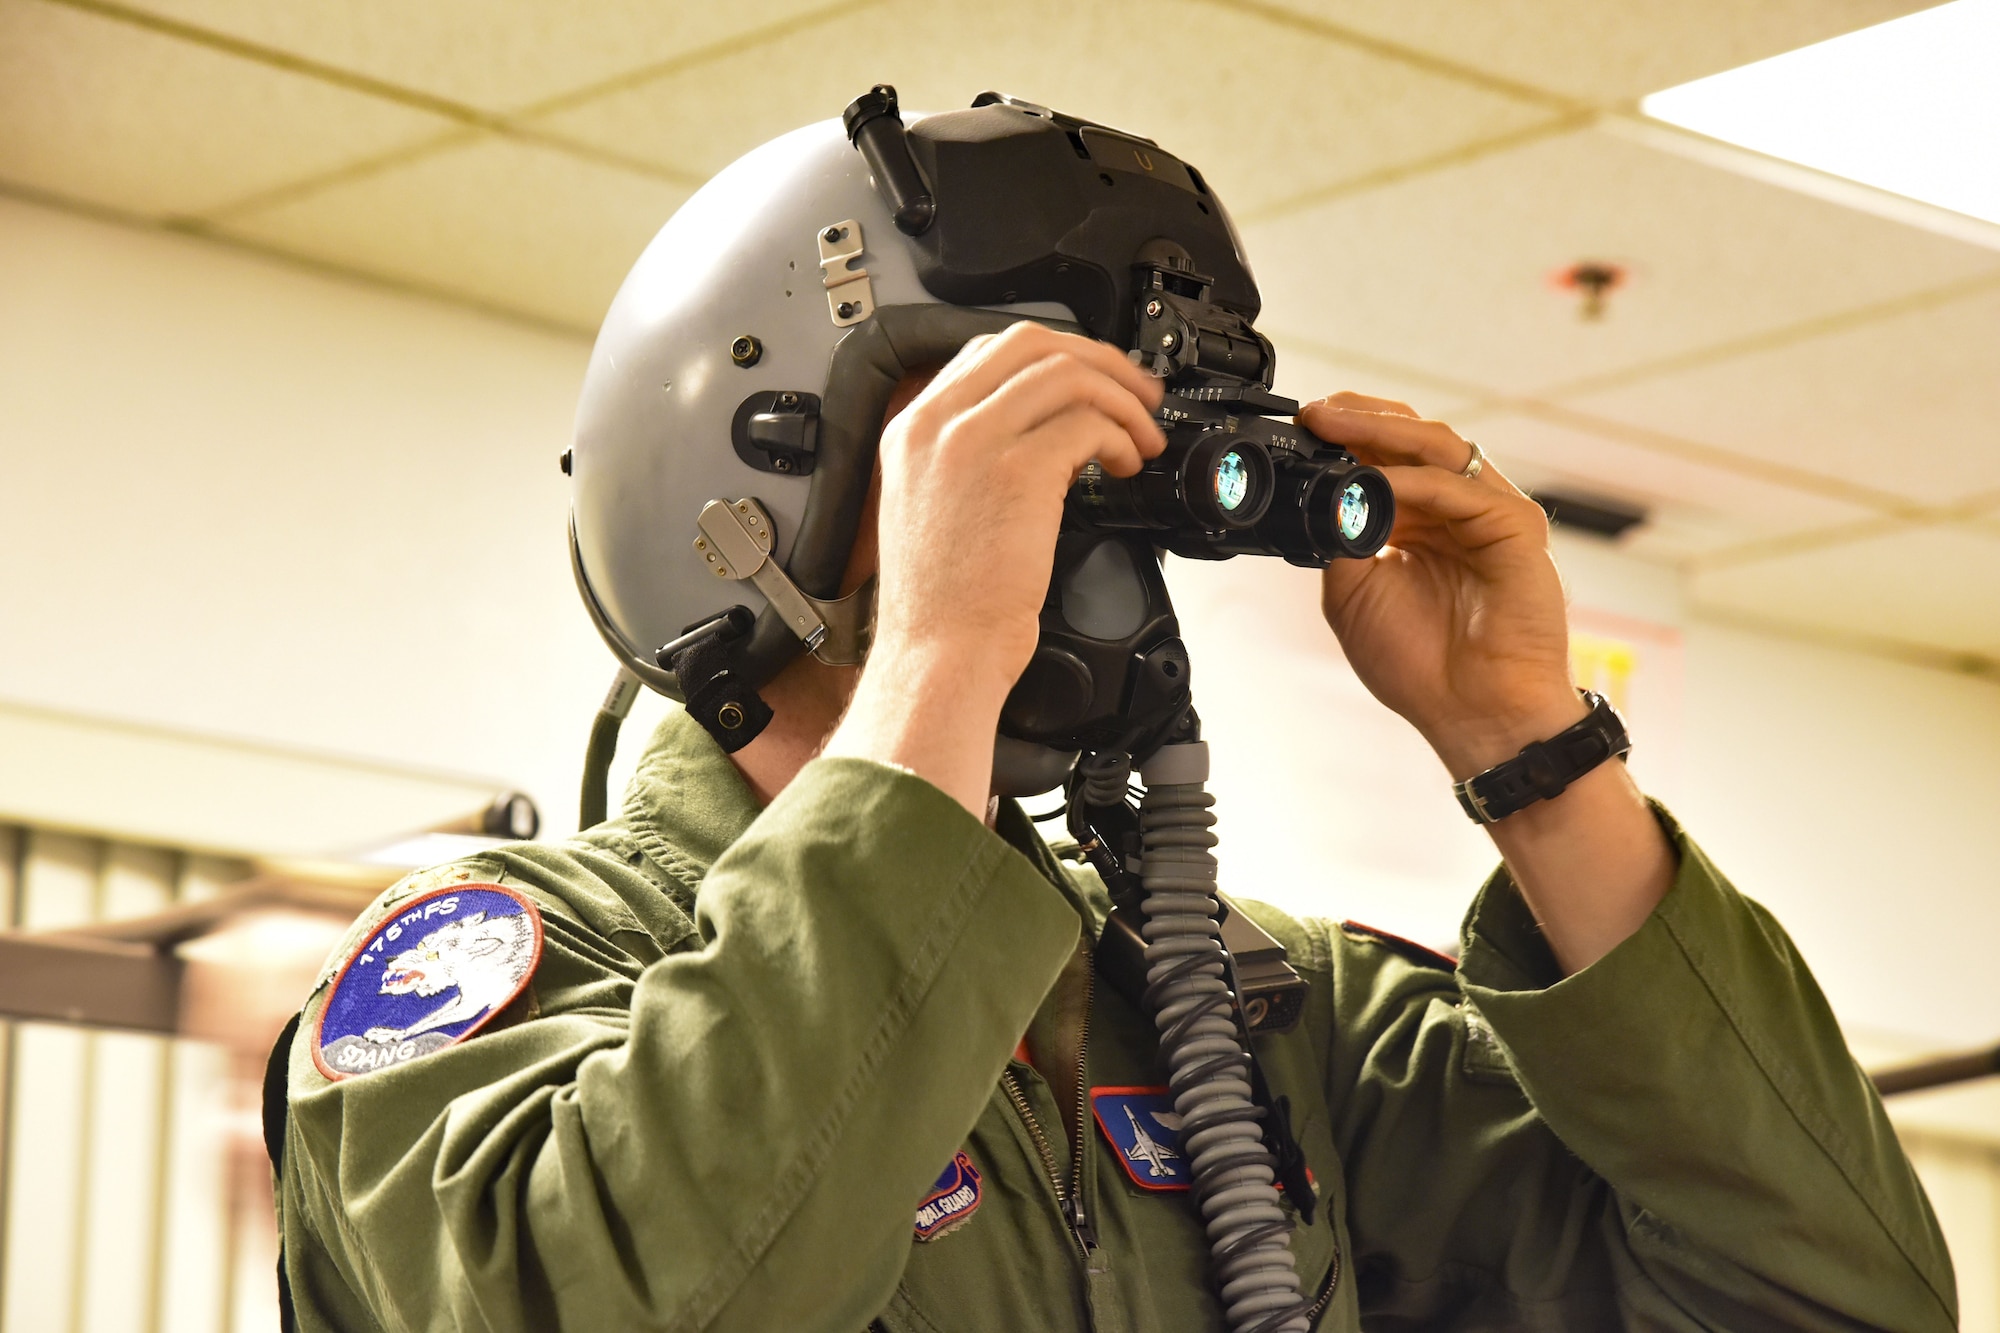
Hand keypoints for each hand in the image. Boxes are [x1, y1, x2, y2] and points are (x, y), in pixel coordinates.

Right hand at [827, 323, 1164, 815]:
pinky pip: (1086, 424)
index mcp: (913, 427)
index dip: (1054, 354)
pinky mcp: (1018, 472)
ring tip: (1141, 436)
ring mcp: (974, 442)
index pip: (989, 349)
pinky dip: (1119, 437)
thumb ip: (974, 455)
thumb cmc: (943, 601)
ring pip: (1067, 375)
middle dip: (1097, 361)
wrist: (937, 653)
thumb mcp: (935, 505)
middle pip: (1032, 344)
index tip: (1092, 378)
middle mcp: (938, 424)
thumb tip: (1047, 428)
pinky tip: (1126, 464)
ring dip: (1120, 400)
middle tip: (1135, 395)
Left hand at [1302, 392, 1673, 972]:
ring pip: (1438, 448)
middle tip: (1314, 413)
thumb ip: (1338, 537)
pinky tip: (1375, 484)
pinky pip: (1460, 490)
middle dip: (1359, 419)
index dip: (1343, 438)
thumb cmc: (1422, 667)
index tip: (1299, 428)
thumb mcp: (1352, 593)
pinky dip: (1413, 482)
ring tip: (1334, 424)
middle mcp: (1456, 510)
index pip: (1384, 458)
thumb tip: (1313, 494)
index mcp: (1420, 522)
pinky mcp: (1516, 528)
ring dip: (1382, 432)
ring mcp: (1489, 514)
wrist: (1472, 716)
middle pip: (1412, 439)